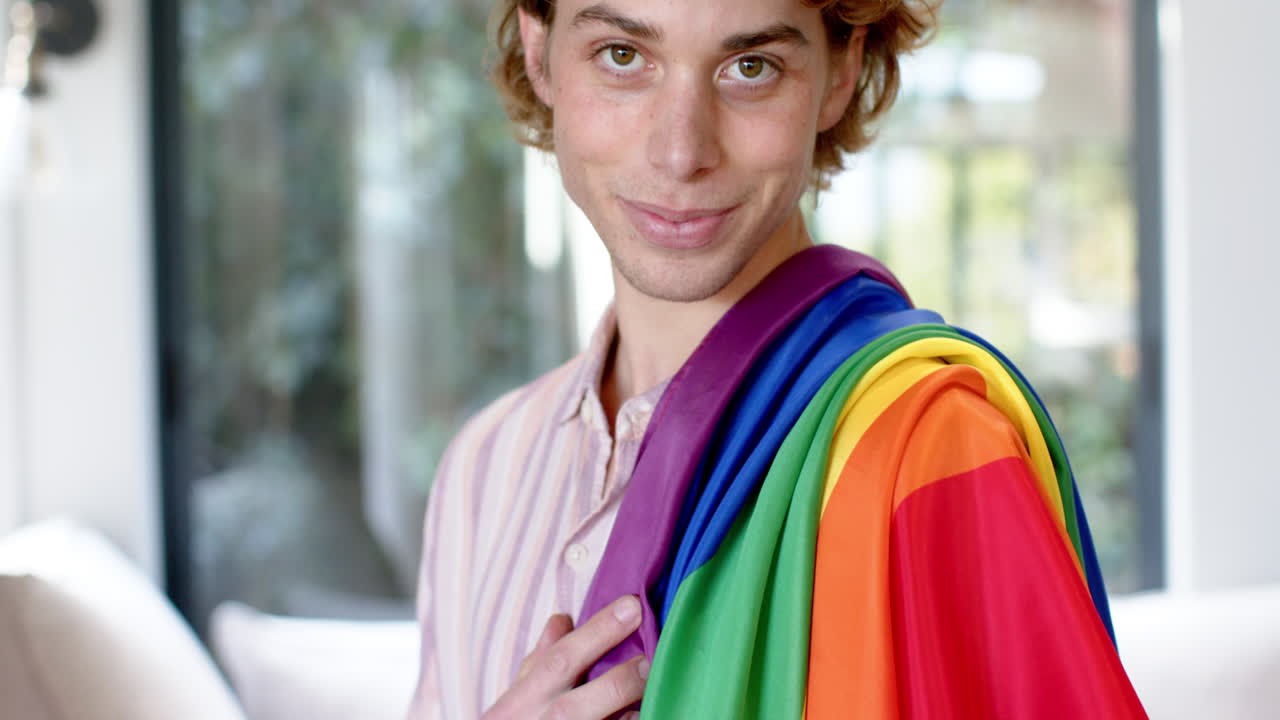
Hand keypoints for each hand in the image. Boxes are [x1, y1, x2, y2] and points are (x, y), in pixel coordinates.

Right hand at [481, 595, 649, 719]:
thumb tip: (563, 618)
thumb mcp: (521, 689)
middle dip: (617, 681)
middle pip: (578, 704)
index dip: (598, 631)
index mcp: (526, 696)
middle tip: (649, 659)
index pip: (562, 657)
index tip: (632, 606)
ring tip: (654, 688)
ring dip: (627, 712)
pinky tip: (642, 714)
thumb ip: (542, 656)